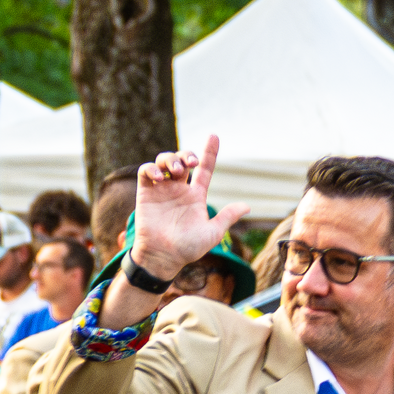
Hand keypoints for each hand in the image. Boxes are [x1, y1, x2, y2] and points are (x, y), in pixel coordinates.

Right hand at [130, 136, 253, 283]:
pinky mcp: (146, 193)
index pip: (204, 169)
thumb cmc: (188, 248)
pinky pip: (146, 171)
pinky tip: (159, 176)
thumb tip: (247, 206)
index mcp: (196, 196)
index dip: (210, 152)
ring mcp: (162, 190)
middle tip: (190, 163)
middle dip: (186, 154)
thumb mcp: (212, 232)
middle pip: (182, 160)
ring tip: (176, 172)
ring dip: (170, 160)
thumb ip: (227, 217)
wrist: (164, 257)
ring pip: (164, 161)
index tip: (214, 136)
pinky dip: (151, 168)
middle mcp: (179, 189)